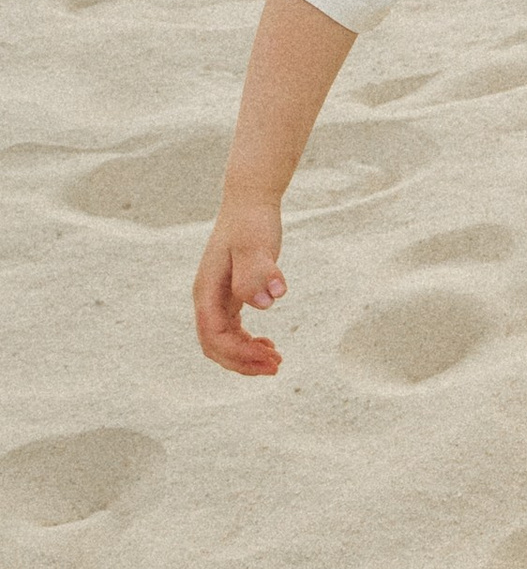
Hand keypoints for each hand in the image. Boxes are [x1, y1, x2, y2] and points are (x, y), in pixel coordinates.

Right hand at [195, 196, 287, 371]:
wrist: (249, 202)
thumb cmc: (252, 222)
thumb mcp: (256, 245)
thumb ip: (257, 272)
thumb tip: (263, 303)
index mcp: (207, 291)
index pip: (215, 337)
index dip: (240, 354)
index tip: (271, 357)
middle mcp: (207, 298)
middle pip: (215, 346)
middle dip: (242, 362)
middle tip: (277, 366)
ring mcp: (217, 297)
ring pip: (223, 341)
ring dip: (246, 356)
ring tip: (276, 360)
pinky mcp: (230, 295)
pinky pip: (232, 330)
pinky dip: (248, 343)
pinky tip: (268, 344)